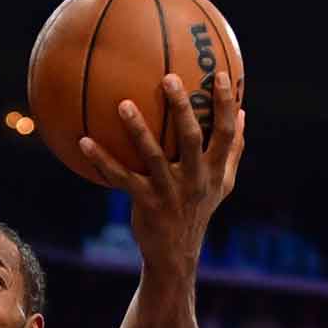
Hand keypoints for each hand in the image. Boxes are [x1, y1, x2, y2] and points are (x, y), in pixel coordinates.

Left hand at [80, 71, 246, 270]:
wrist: (176, 253)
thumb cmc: (198, 209)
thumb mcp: (223, 184)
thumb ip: (233, 150)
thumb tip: (244, 113)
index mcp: (215, 170)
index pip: (225, 133)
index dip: (225, 105)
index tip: (220, 74)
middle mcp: (195, 179)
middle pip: (191, 137)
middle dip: (182, 107)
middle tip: (169, 78)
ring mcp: (169, 191)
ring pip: (153, 155)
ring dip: (137, 129)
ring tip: (122, 104)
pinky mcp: (145, 202)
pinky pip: (121, 177)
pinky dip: (102, 160)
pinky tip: (84, 141)